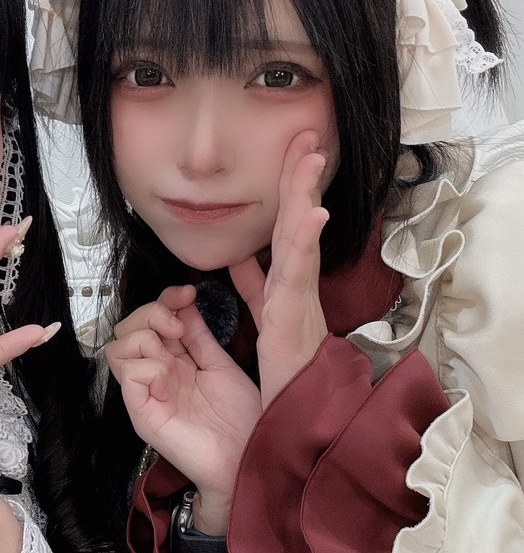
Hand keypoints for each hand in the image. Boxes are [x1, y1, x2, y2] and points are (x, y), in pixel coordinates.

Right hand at [106, 286, 260, 526]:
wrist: (249, 458)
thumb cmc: (242, 421)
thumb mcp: (220, 365)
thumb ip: (199, 336)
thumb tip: (186, 301)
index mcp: (173, 363)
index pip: (148, 320)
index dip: (164, 299)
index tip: (188, 292)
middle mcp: (155, 377)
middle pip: (126, 329)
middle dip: (150, 314)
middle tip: (178, 325)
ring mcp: (146, 395)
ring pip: (117, 348)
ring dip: (145, 338)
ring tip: (173, 349)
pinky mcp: (143, 415)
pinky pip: (129, 376)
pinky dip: (148, 366)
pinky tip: (170, 375)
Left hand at [229, 130, 328, 408]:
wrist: (298, 415)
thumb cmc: (286, 372)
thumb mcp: (263, 317)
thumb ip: (253, 286)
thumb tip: (240, 256)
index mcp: (286, 285)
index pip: (286, 228)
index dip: (290, 191)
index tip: (293, 154)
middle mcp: (297, 288)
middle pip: (298, 223)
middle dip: (300, 179)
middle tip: (307, 137)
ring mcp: (299, 300)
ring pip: (302, 239)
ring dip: (305, 196)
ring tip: (310, 158)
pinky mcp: (294, 317)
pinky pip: (299, 275)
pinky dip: (305, 243)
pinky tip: (312, 214)